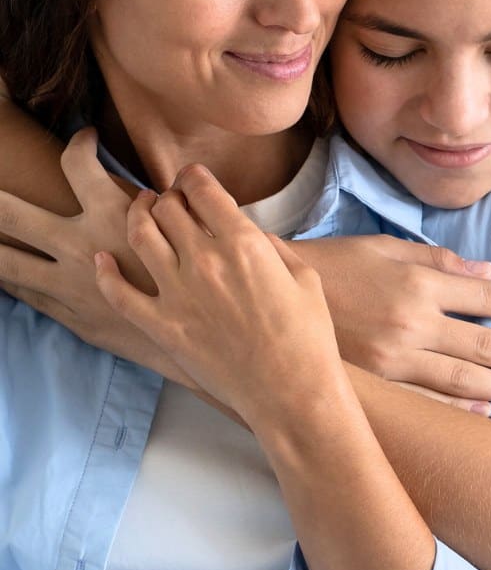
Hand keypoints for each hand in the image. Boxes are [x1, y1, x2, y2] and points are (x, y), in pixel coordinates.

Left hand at [0, 129, 194, 381]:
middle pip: (14, 215)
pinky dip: (15, 285)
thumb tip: (172, 185)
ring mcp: (70, 286)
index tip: (83, 139)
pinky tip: (9, 278)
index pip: (77, 163)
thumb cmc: (199, 282)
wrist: (205, 344)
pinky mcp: (73, 318)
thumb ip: (172, 205)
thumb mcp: (194, 231)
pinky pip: (30, 298)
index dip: (79, 144)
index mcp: (112, 216)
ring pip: (9, 264)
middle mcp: (80, 247)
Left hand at [94, 165, 343, 426]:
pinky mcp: (162, 326)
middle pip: (168, 207)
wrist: (292, 393)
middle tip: (168, 198)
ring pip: (139, 235)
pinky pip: (119, 292)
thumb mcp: (306, 278)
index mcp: (244, 243)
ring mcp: (178, 294)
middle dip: (167, 196)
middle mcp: (205, 261)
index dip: (192, 176)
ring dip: (137, 216)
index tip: (191, 178)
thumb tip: (253, 234)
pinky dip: (105, 272)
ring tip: (141, 212)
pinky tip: (102, 260)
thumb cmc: (308, 338)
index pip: (203, 189)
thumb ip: (275, 247)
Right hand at [295, 235, 490, 408]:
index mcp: (416, 283)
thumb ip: (437, 261)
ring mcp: (392, 360)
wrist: (266, 297)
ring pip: (462, 380)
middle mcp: (410, 323)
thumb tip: (488, 273)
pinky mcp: (374, 386)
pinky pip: (426, 403)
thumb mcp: (382, 249)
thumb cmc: (329, 267)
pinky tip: (486, 413)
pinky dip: (459, 411)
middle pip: (484, 345)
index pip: (487, 297)